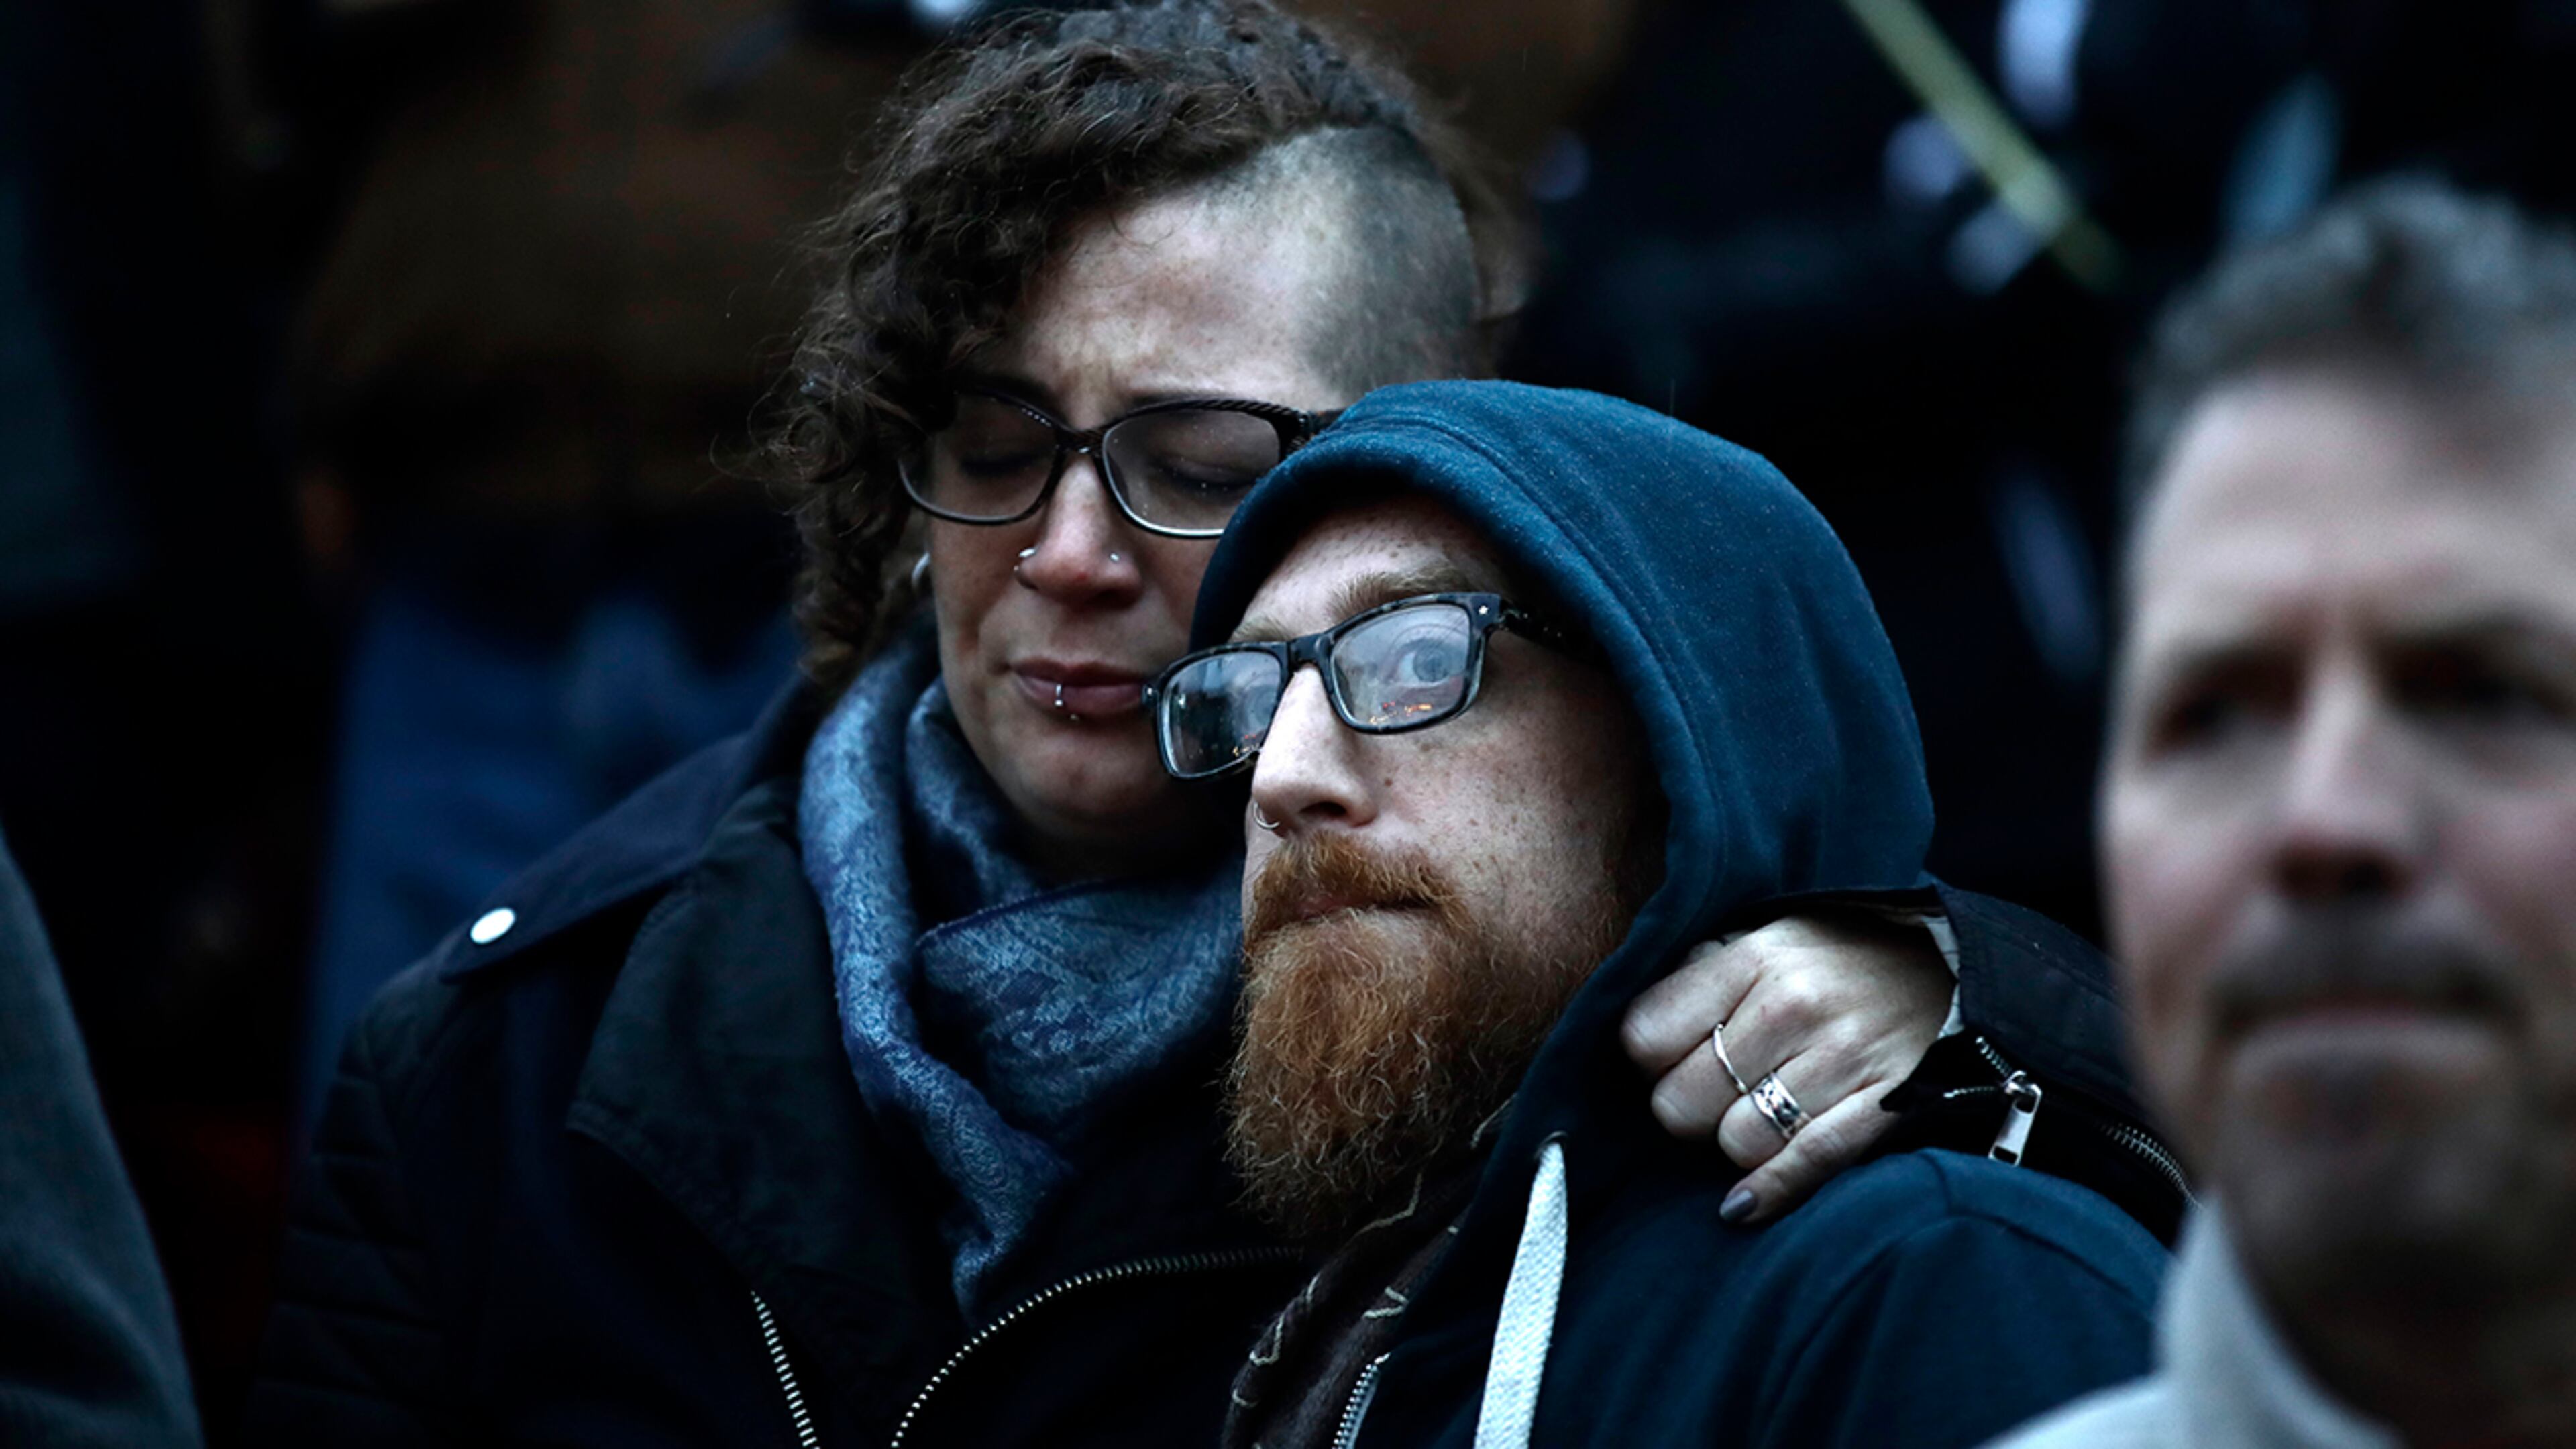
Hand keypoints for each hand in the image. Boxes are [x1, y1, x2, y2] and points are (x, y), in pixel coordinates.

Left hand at [1620, 909, 1952, 1224]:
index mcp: (1753, 957)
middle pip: (1682, 1101)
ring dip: (1735, 1143)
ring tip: (1755, 1119)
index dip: (1646, 1060)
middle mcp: (1793, 1006)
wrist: (1957, 967)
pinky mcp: (1884, 1106)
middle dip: (1685, 1111)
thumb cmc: (1841, 958)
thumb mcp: (1769, 936)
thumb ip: (1703, 973)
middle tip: (1708, 1100)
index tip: (1664, 1062)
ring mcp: (1841, 1060)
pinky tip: (1744, 1203)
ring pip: (1736, 1142)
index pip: (1646, 1035)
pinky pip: (1805, 1164)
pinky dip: (1768, 1191)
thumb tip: (1641, 1032)